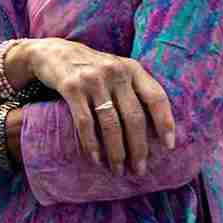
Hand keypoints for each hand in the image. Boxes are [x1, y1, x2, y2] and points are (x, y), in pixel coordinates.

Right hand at [18, 38, 173, 175]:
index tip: (169, 146)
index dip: (165, 123)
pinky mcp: (71, 87)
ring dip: (116, 151)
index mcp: (132, 69)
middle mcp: (116, 72)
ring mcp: (93, 79)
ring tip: (117, 169)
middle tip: (139, 169)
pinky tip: (95, 159)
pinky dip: (91, 144)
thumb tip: (156, 128)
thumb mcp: (117, 69)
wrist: (54, 52)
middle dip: (138, 147)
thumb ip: (134, 89)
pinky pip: (85, 122)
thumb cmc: (92, 68)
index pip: (156, 97)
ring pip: (111, 124)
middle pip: (134, 117)